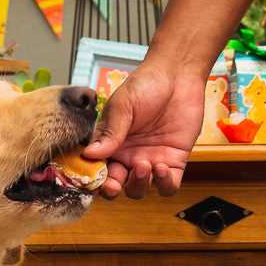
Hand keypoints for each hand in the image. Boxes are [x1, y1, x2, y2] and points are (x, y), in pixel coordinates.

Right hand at [83, 60, 206, 198]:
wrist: (177, 75)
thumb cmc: (146, 84)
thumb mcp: (122, 105)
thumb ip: (110, 132)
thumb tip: (89, 154)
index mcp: (109, 143)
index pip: (95, 169)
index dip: (90, 180)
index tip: (88, 183)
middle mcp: (127, 155)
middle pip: (114, 185)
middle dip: (110, 189)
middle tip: (113, 184)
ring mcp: (150, 160)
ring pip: (138, 189)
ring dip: (138, 184)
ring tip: (143, 164)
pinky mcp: (174, 162)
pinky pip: (167, 186)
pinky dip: (163, 184)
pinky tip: (161, 167)